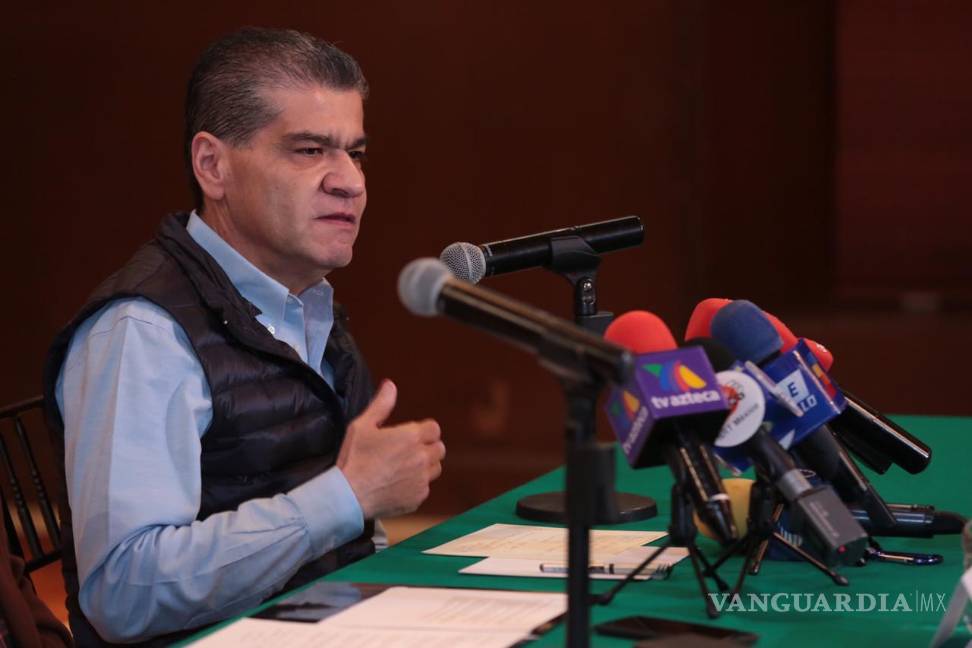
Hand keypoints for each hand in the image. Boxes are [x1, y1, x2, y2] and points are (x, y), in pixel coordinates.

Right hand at [337, 380, 444, 518]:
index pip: (434, 428)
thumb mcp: (362, 426)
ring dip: (425, 466)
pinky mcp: (418, 498)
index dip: (424, 431)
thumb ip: (381, 405)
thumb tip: (390, 385)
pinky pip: (425, 488)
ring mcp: (422, 479)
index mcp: (411, 437)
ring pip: (435, 468)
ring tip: (404, 468)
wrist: (349, 496)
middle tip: (408, 451)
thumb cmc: (354, 459)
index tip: (411, 436)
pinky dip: (416, 486)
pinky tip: (398, 485)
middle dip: (427, 447)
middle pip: (439, 448)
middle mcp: (422, 457)